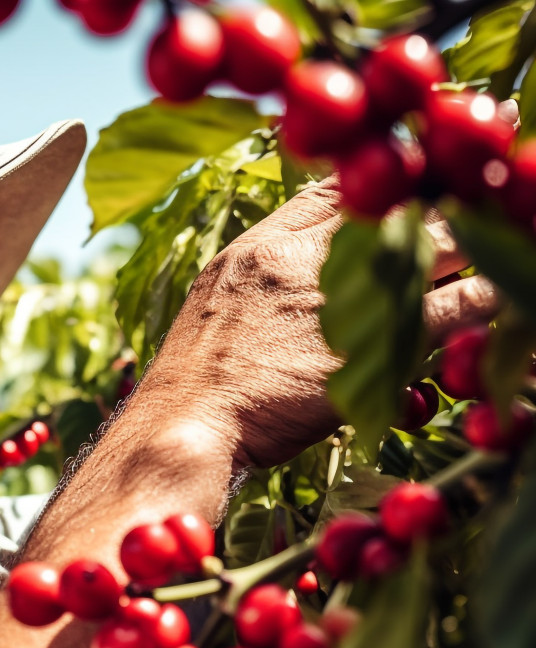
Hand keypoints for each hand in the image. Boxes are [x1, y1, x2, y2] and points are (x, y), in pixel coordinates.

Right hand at [143, 178, 499, 469]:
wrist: (187, 426)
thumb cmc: (194, 390)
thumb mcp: (214, 314)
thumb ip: (259, 290)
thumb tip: (288, 294)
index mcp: (260, 245)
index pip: (334, 190)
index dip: (381, 182)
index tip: (413, 179)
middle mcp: (305, 255)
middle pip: (394, 207)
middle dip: (442, 201)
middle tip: (481, 196)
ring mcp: (343, 291)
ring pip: (437, 246)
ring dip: (477, 241)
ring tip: (506, 235)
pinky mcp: (382, 336)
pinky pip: (460, 305)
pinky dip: (491, 297)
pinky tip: (509, 295)